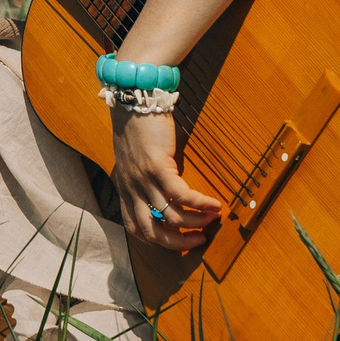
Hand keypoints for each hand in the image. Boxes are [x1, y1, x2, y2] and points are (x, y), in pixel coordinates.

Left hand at [111, 110, 221, 252]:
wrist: (133, 97)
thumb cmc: (136, 124)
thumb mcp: (132, 158)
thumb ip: (142, 178)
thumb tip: (163, 193)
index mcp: (124, 188)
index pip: (135, 228)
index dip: (156, 240)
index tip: (176, 240)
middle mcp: (131, 188)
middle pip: (153, 232)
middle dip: (178, 243)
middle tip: (199, 240)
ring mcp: (143, 179)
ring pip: (171, 217)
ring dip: (196, 223)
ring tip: (213, 219)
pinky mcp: (157, 166)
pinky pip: (182, 195)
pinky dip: (200, 204)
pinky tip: (214, 204)